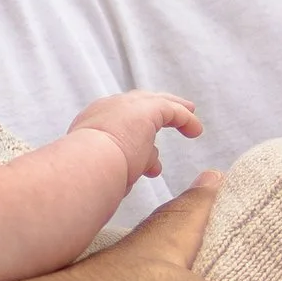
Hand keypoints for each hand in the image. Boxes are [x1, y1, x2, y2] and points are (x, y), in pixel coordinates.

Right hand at [70, 88, 202, 186]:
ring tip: (189, 115)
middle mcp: (106, 110)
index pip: (117, 122)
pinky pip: (171, 110)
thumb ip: (125, 167)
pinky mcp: (146, 109)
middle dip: (154, 110)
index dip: (135, 133)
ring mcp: (125, 106)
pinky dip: (185, 119)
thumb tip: (144, 169)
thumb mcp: (106, 171)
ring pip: (154, 102)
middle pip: (135, 104)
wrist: (86, 166)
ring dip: (173, 109)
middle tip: (169, 117)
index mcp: (91, 125)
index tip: (150, 153)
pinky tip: (196, 131)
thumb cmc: (89, 179)